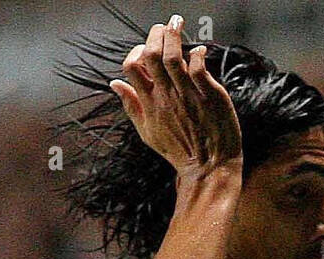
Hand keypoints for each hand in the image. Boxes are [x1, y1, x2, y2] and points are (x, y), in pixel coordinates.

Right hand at [110, 15, 241, 179]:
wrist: (210, 169)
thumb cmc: (180, 152)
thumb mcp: (148, 133)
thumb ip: (131, 106)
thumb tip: (114, 83)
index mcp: (149, 102)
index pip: (131, 66)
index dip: (135, 52)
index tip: (145, 49)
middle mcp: (166, 96)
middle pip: (151, 54)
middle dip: (155, 34)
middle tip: (164, 26)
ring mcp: (188, 95)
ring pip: (173, 57)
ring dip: (173, 36)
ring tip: (177, 24)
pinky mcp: (209, 97)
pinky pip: (199, 69)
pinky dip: (198, 55)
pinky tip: (200, 52)